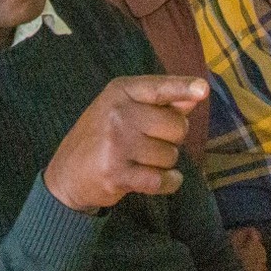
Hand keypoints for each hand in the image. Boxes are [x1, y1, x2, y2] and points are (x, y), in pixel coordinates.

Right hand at [44, 75, 206, 213]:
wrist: (67, 173)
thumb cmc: (103, 136)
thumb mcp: (125, 108)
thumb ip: (162, 101)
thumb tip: (197, 93)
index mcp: (121, 91)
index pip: (159, 88)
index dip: (183, 88)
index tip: (202, 89)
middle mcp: (118, 113)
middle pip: (177, 126)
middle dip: (172, 139)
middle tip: (149, 142)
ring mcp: (117, 144)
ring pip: (171, 156)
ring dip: (164, 163)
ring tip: (140, 160)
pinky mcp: (117, 174)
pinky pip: (162, 180)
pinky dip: (167, 183)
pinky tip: (154, 180)